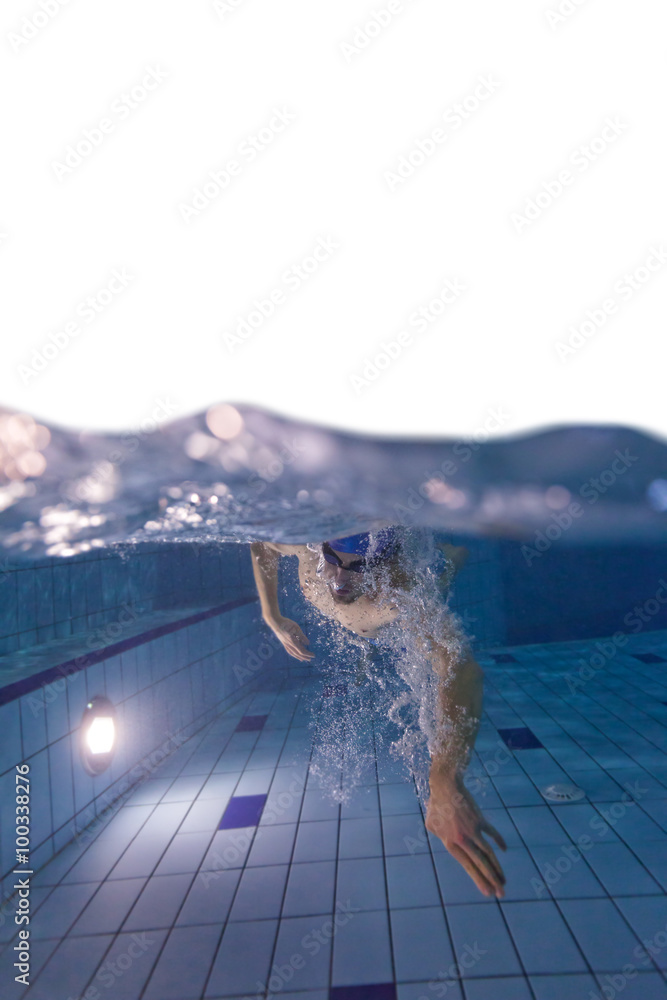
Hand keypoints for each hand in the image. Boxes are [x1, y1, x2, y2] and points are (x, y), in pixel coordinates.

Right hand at [269, 615, 313, 661]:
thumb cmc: (287, 624)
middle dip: (305, 657)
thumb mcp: (296, 628)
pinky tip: (295, 654)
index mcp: (293, 641)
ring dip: (299, 657)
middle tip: (311, 659)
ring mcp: (285, 644)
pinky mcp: (283, 643)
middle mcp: (289, 645)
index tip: (313, 655)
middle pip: (298, 653)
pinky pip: (289, 651)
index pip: (302, 651)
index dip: (308, 654)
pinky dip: (294, 654)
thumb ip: (302, 636)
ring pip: (293, 653)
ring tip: (304, 659)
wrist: (275, 622)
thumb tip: (308, 644)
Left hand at [426, 770, 506, 896]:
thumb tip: (450, 845)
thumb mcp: (432, 826)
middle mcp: (463, 838)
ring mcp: (473, 829)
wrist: (446, 786)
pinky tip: (504, 849)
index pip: (467, 866)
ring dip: (497, 868)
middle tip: (501, 894)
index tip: (487, 893)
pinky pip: (492, 833)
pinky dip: (499, 841)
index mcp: (450, 842)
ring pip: (489, 852)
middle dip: (492, 880)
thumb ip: (441, 838)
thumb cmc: (436, 806)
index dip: (479, 880)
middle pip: (481, 863)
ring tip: (504, 880)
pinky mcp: (480, 819)